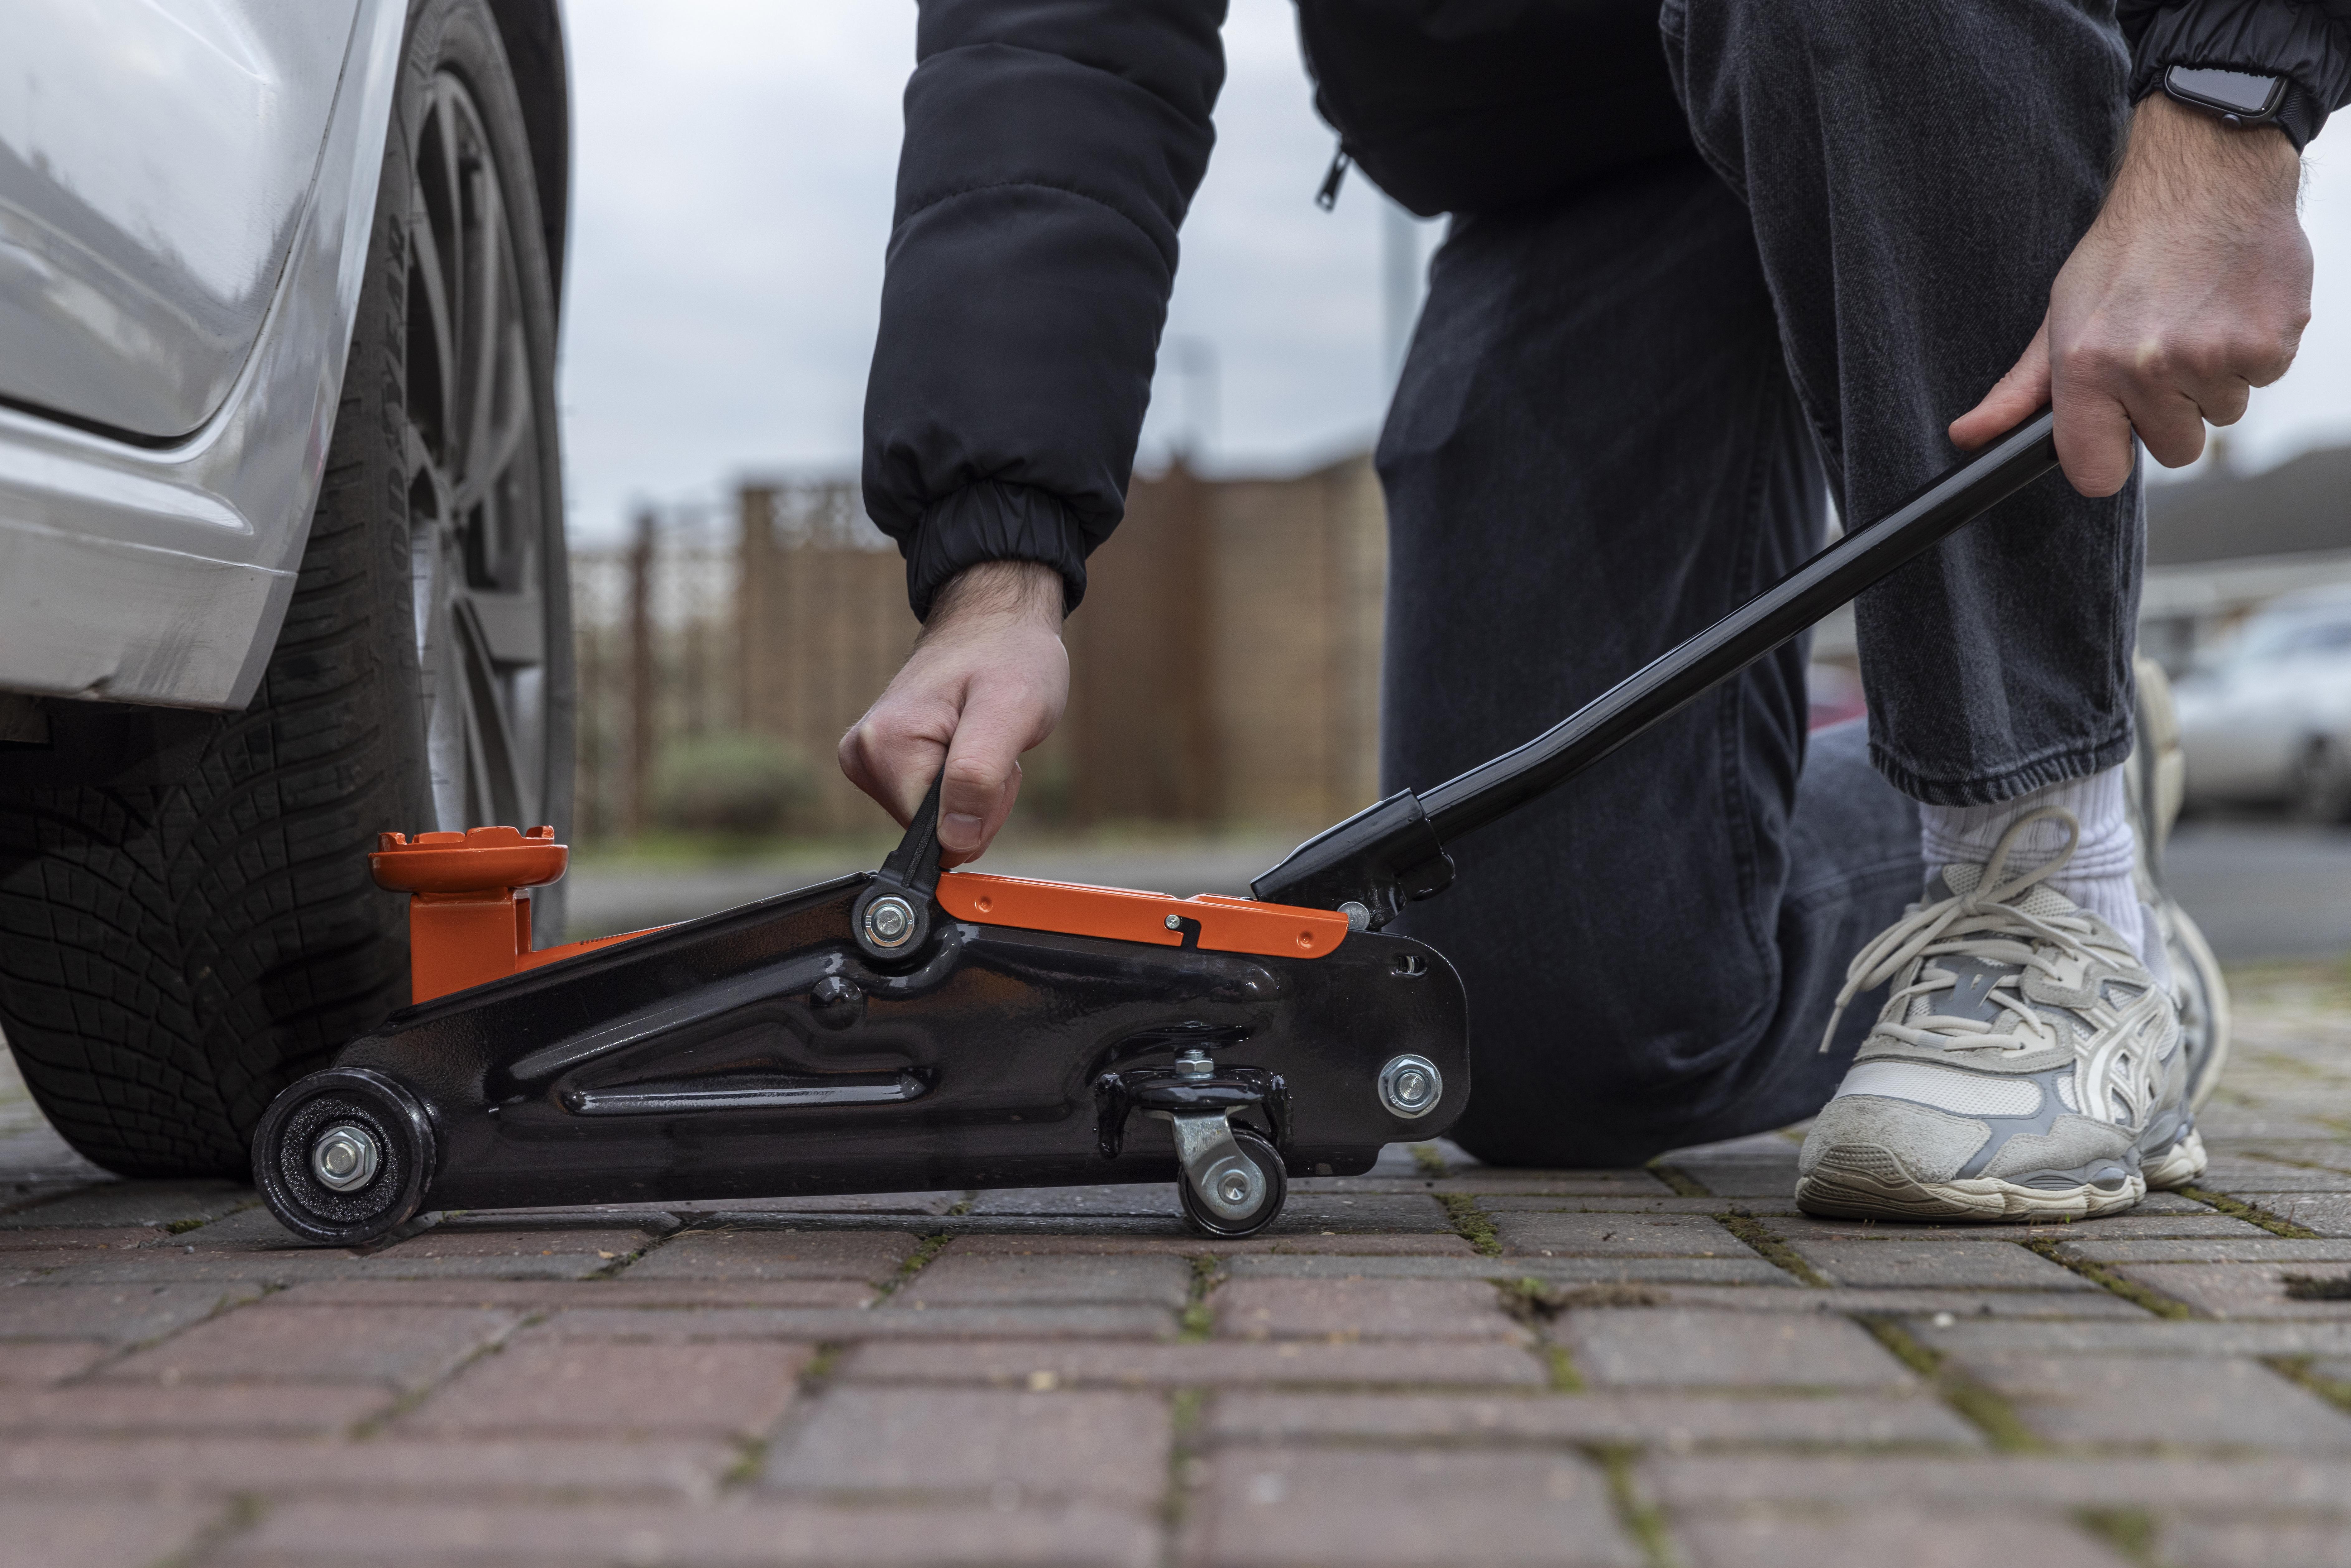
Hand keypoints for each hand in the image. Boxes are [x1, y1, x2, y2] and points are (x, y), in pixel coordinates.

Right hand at [838, 560, 1068, 865]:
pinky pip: (931, 805)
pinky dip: (964, 784)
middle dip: (980, 799)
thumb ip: (979, 778)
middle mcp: (863, 755)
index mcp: (885, 746)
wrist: (994, 624)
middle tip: (996, 746)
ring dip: (975, 791)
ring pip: (935, 821)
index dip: (980, 811)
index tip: (998, 763)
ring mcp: (868, 760)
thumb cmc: (1008, 656)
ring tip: (983, 737)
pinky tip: (968, 741)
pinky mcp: (882, 763)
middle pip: (932, 829)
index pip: (934, 833)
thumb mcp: (1010, 711)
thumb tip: (954, 843)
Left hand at [1952, 94, 2309, 495]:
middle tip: (2164, 351)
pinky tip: (2231, 309)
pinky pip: (2261, 381)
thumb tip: (1969, 436)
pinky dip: (2252, 354)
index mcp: (2088, 367)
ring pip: (2221, 414)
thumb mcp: (2058, 317)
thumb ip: (2018, 390)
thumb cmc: (2128, 250)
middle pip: (2174, 449)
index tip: (2116, 436)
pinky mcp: (2269, 344)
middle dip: (2172, 412)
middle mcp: (2149, 367)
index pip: (2096, 474)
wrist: (2203, 180)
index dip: (2108, 460)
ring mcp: (2214, 358)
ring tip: (2197, 321)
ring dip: (2212, 380)